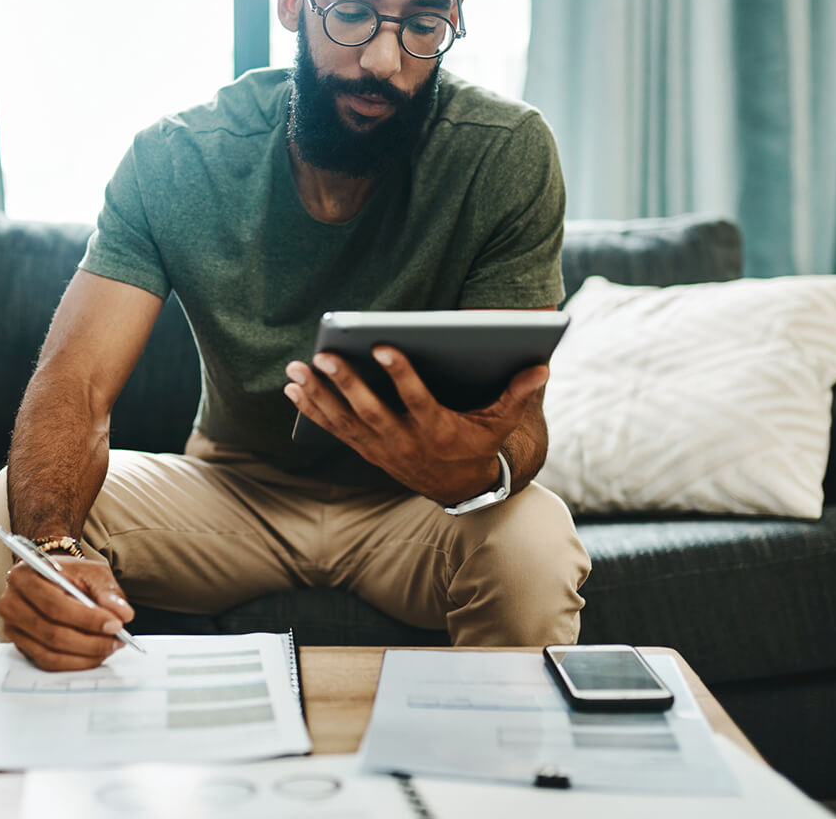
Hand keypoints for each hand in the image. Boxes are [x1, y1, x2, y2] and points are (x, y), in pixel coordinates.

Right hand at [0, 557, 135, 670]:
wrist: (53, 579)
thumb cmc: (70, 574)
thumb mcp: (91, 573)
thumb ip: (107, 592)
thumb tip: (122, 614)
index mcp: (24, 576)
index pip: (54, 604)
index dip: (87, 618)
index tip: (115, 624)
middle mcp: (11, 603)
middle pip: (51, 632)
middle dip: (89, 641)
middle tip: (116, 640)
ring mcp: (13, 627)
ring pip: (50, 652)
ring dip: (85, 655)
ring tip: (109, 647)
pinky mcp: (21, 645)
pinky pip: (47, 662)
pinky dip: (75, 663)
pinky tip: (94, 655)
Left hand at [283, 345, 546, 503]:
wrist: (457, 488)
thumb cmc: (477, 444)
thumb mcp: (499, 423)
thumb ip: (516, 394)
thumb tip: (541, 366)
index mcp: (437, 429)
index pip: (416, 400)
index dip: (400, 374)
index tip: (382, 346)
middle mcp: (404, 441)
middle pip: (371, 410)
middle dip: (346, 383)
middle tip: (325, 356)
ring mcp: (381, 448)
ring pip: (345, 420)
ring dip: (319, 395)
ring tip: (297, 368)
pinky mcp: (365, 449)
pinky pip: (334, 429)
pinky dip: (312, 409)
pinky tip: (293, 389)